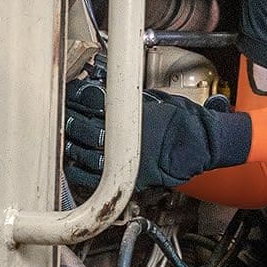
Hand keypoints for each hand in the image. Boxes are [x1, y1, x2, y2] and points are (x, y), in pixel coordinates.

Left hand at [63, 79, 251, 190]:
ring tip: (68, 135)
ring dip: (72, 142)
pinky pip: (94, 178)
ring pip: (83, 152)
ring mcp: (123, 160)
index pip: (92, 100)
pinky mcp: (126, 178)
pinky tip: (75, 163)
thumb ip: (130, 97)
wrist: (199, 145)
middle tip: (66, 112)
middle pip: (83, 125)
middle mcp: (123, 137)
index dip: (79, 95)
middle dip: (72, 117)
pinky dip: (79, 171)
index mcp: (127, 113)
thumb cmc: (183, 121)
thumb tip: (110, 88)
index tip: (73, 92)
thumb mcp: (155, 98)